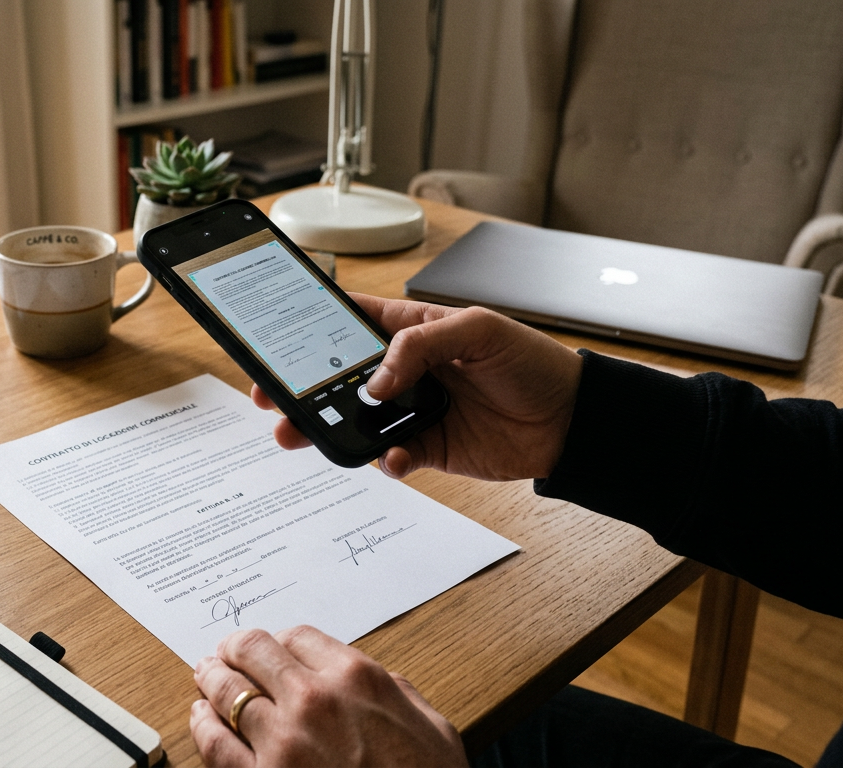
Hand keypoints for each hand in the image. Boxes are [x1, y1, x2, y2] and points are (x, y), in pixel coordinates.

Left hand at [190, 626, 466, 766]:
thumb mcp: (432, 728)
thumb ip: (396, 693)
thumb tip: (375, 681)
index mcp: (357, 678)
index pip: (298, 636)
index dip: (280, 640)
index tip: (273, 648)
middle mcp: (314, 700)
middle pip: (253, 651)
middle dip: (237, 649)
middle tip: (227, 652)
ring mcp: (282, 741)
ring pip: (227, 690)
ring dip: (212, 678)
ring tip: (206, 674)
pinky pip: (215, 742)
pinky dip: (202, 723)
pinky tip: (201, 716)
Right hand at [252, 296, 581, 480]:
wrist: (572, 419)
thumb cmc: (531, 361)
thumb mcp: (477, 329)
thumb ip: (420, 347)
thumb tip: (376, 382)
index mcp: (409, 330)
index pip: (346, 322)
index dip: (307, 330)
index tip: (274, 343)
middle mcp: (403, 371)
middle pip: (336, 378)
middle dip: (300, 389)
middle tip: (270, 400)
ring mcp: (411, 411)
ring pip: (353, 421)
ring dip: (326, 429)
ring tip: (301, 435)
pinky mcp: (426, 447)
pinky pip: (389, 456)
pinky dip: (384, 460)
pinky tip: (394, 457)